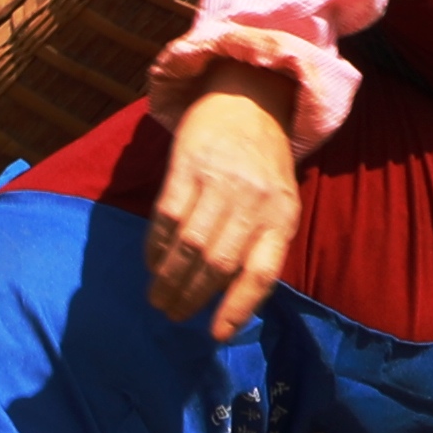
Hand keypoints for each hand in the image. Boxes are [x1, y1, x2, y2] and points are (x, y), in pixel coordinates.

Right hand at [146, 79, 300, 332]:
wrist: (247, 98)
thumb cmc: (264, 163)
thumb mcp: (280, 202)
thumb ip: (262, 244)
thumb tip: (233, 300)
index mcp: (282, 215)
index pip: (260, 272)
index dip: (237, 307)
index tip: (215, 335)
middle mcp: (253, 200)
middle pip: (217, 262)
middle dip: (191, 297)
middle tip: (172, 315)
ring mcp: (219, 182)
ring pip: (189, 244)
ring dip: (168, 278)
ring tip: (157, 298)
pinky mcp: (187, 165)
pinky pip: (166, 216)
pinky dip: (155, 246)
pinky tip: (151, 263)